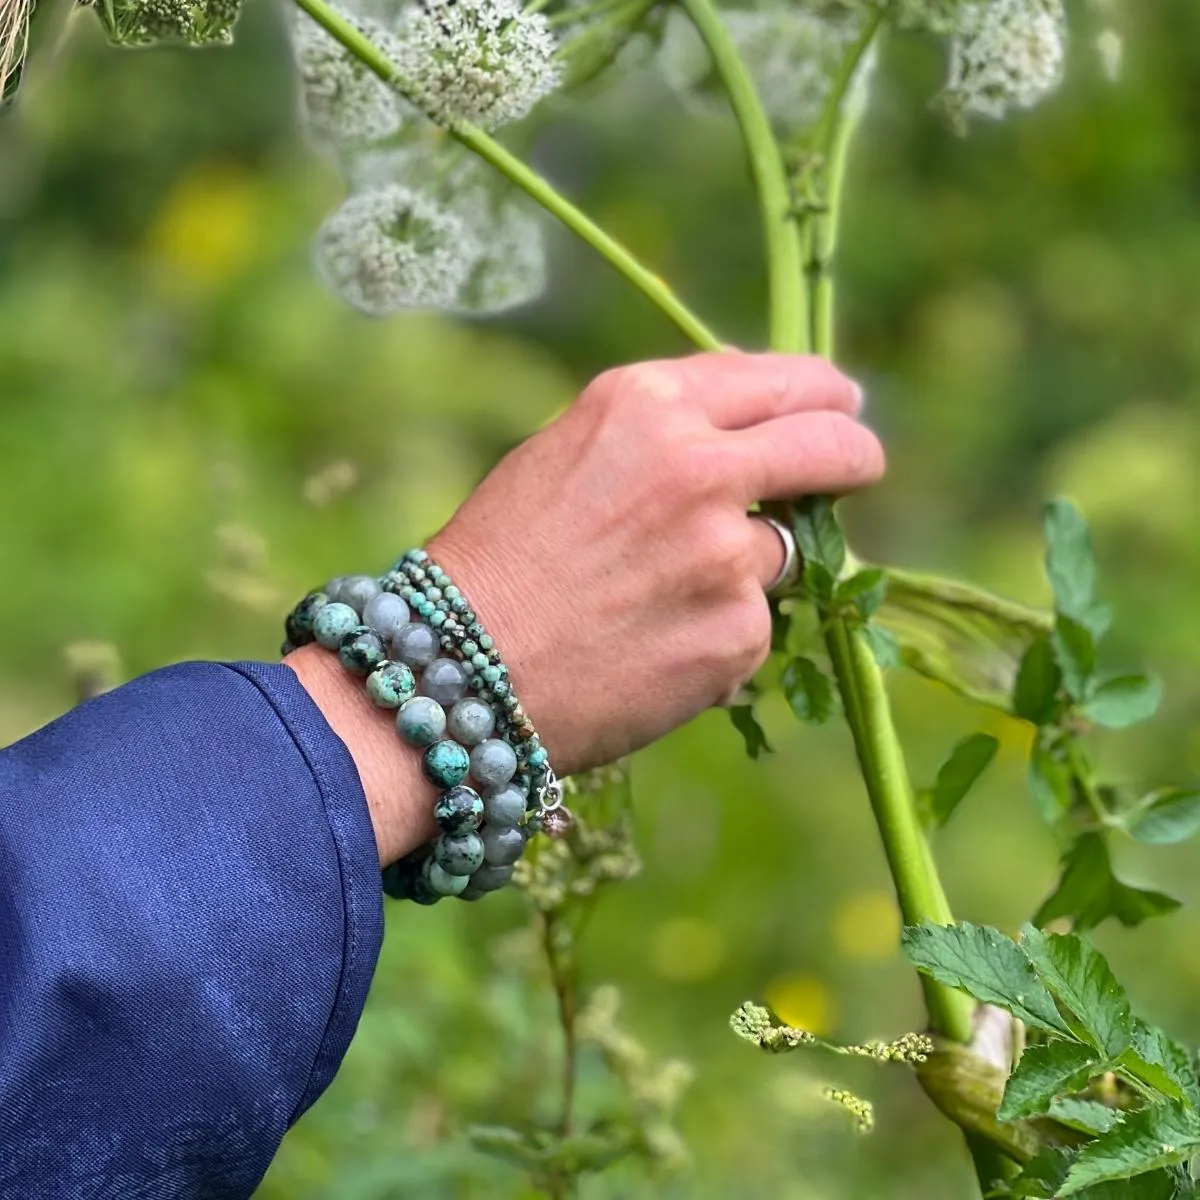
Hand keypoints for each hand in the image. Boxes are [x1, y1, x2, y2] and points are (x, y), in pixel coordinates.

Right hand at [430, 352, 881, 773]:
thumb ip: (660, 435)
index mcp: (648, 405)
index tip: (842, 407)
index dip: (823, 395)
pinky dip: (717, 637)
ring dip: (747, 569)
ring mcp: (725, 555)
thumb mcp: (569, 455)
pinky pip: (751, 626)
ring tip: (661, 600)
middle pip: (831, 445)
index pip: (780, 381)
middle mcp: (699, 467)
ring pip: (782, 552)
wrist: (461, 667)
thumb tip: (748, 437)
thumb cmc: (499, 558)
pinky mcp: (736, 633)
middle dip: (855, 453)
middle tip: (858, 466)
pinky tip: (651, 650)